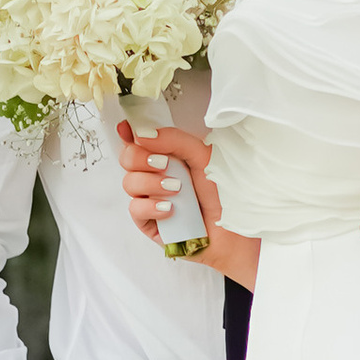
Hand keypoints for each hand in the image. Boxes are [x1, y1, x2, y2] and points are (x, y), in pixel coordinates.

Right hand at [118, 116, 220, 246]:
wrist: (233, 230)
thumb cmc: (223, 193)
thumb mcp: (204, 156)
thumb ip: (175, 139)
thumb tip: (143, 133)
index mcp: (168, 155)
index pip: (139, 140)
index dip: (129, 133)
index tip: (129, 130)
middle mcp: (156, 175)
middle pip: (127, 159)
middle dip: (141, 158)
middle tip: (163, 164)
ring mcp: (150, 198)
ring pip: (129, 183)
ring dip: (151, 184)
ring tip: (177, 189)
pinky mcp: (149, 222)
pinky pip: (135, 209)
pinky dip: (151, 207)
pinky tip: (170, 209)